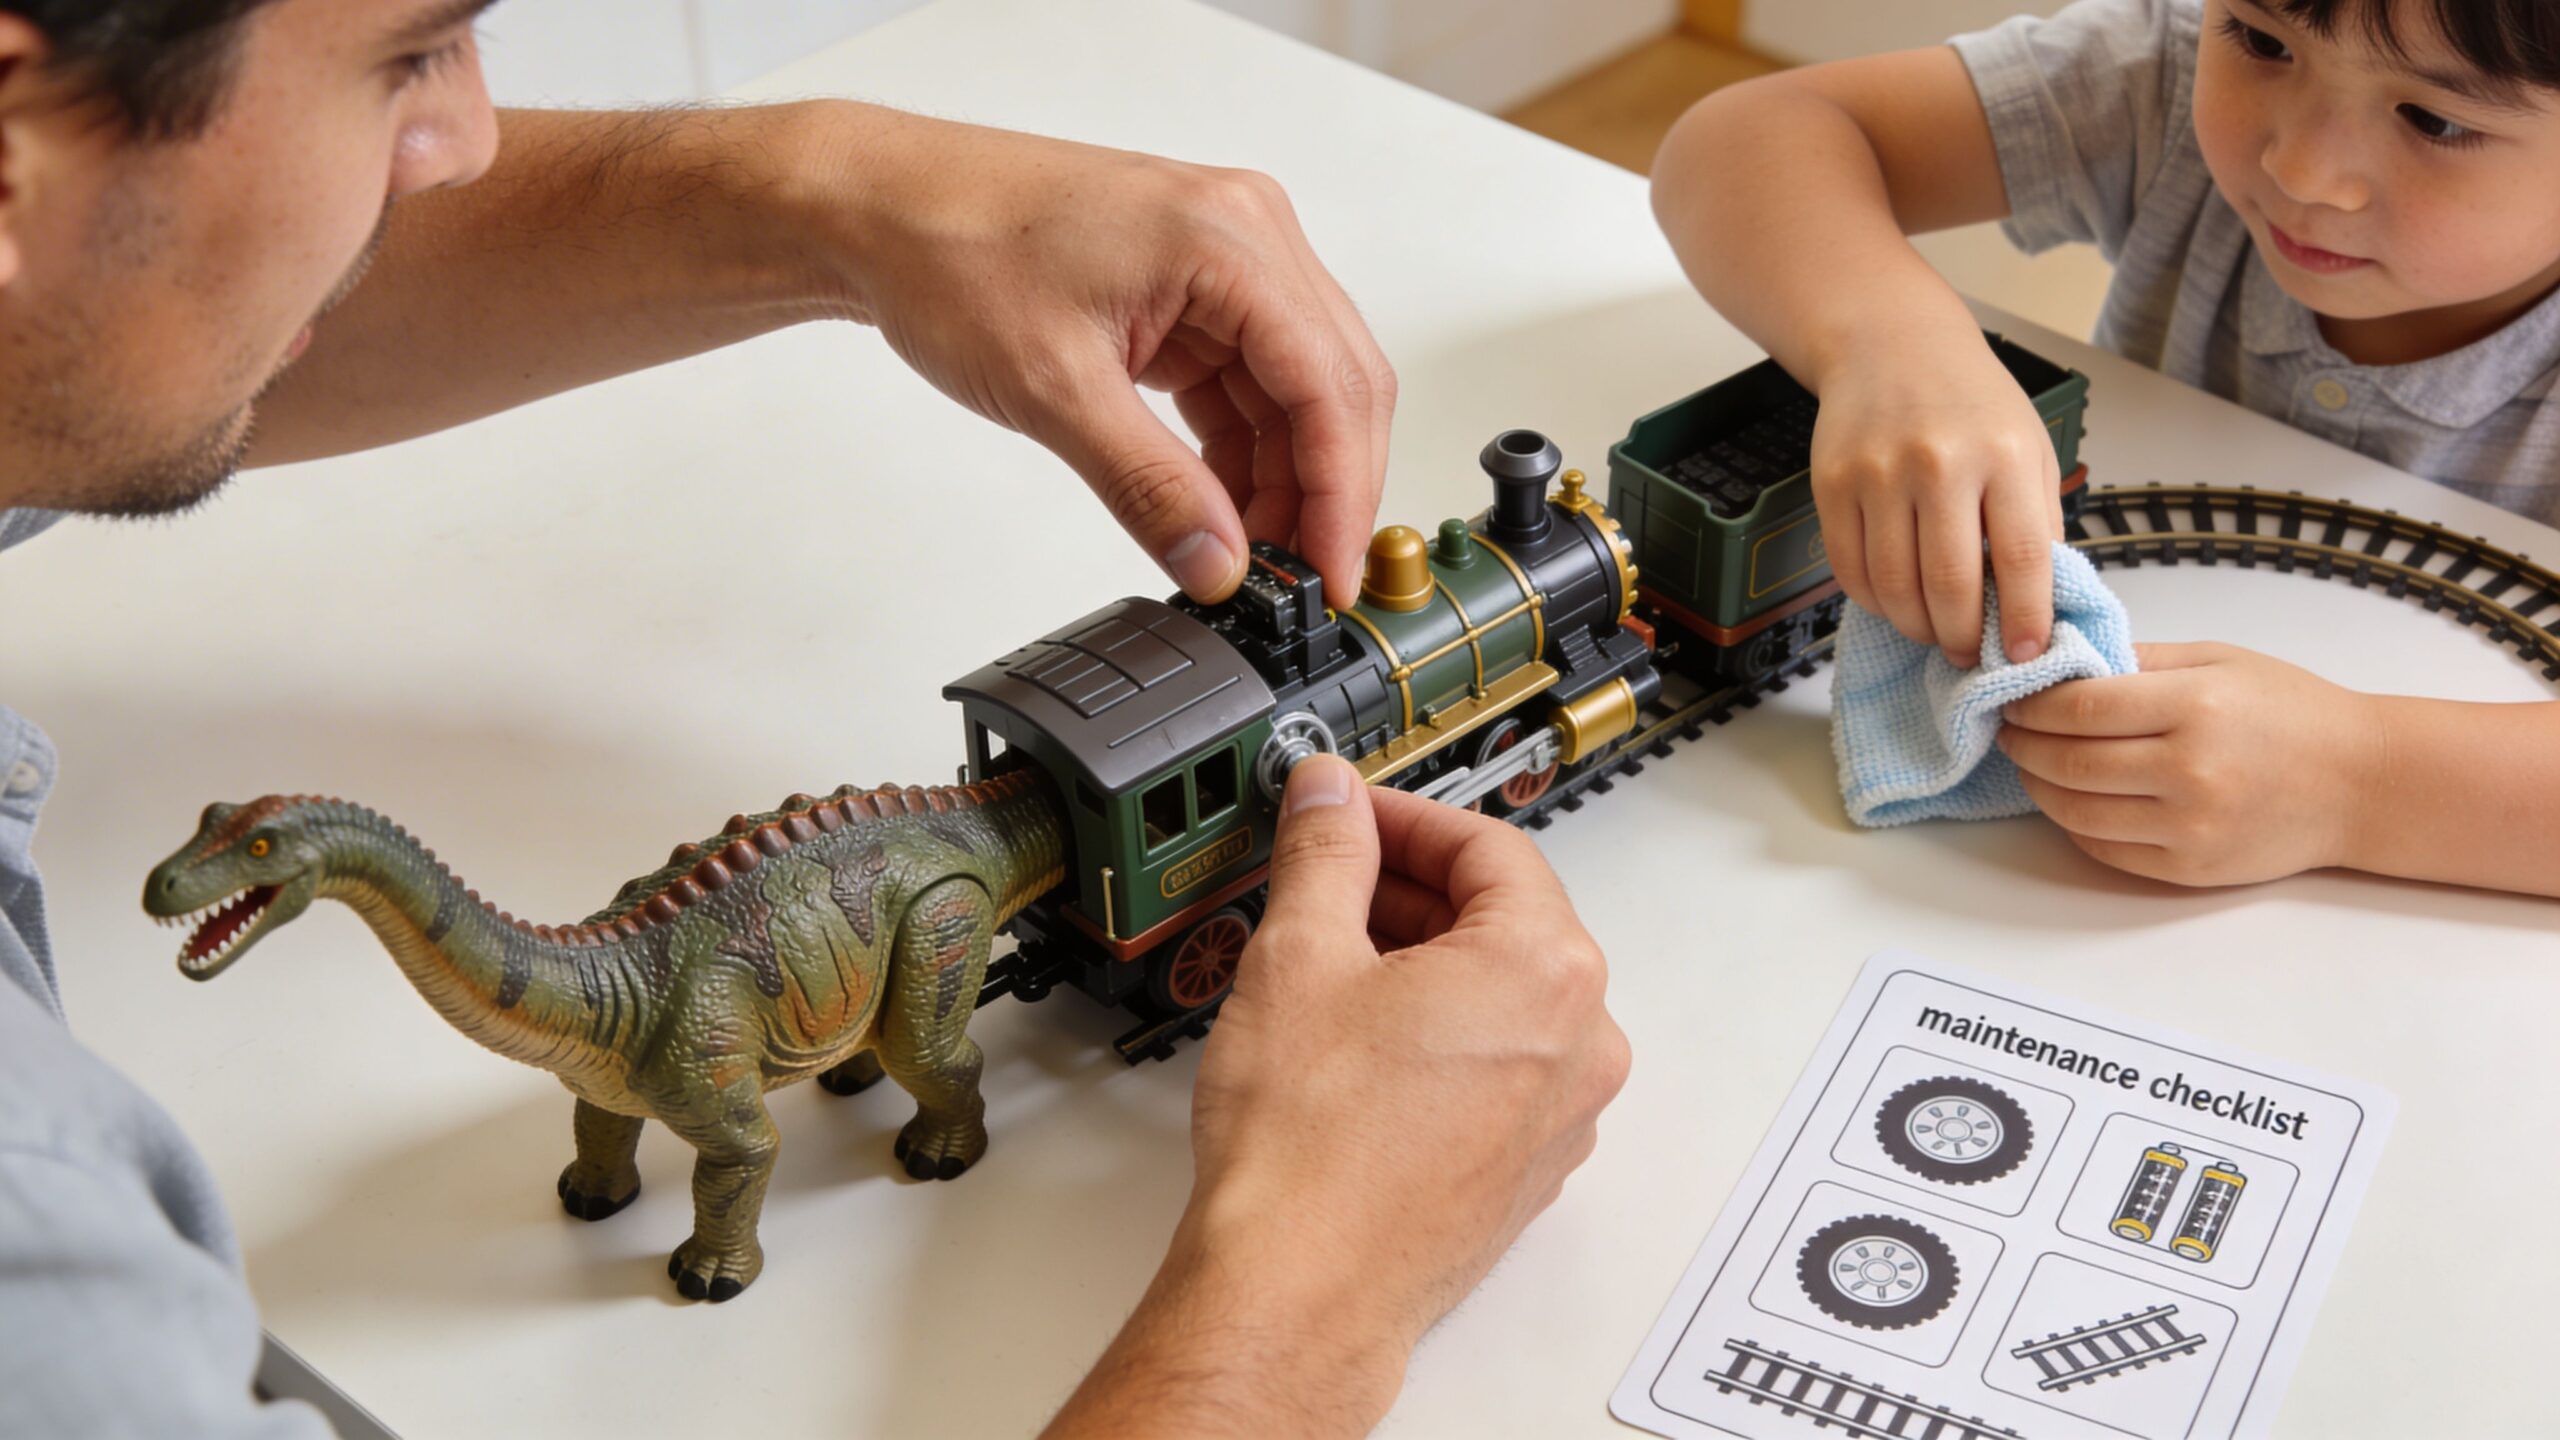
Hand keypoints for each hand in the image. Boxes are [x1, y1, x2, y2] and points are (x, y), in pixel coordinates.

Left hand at [821, 108, 1394, 601]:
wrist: (881, 208)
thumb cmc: (951, 253)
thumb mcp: (1056, 390)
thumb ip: (1150, 487)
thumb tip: (1218, 565)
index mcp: (1227, 238)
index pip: (1329, 383)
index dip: (1341, 493)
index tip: (1329, 577)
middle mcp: (1245, 232)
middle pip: (1335, 383)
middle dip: (1322, 491)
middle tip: (1298, 584)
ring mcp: (1223, 255)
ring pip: (1297, 387)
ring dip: (1282, 476)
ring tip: (1247, 559)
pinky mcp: (1193, 285)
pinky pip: (1250, 378)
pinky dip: (1242, 448)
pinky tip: (1218, 507)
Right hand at [1045, 757, 1629, 1435]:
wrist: (1297, 1291)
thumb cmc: (1309, 1152)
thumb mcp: (1299, 954)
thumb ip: (1324, 852)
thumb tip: (1330, 799)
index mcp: (1548, 970)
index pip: (1488, 845)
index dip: (1402, 816)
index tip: (1346, 814)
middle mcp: (1581, 1044)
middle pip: (1503, 920)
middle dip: (1409, 888)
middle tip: (1326, 878)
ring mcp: (1560, 1116)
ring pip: (1499, 998)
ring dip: (1421, 962)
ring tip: (1327, 963)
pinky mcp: (1525, 1169)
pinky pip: (1495, 1067)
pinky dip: (1436, 1035)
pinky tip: (1354, 1044)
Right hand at [1809, 329, 2060, 667]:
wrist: (1892, 344)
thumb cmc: (1970, 401)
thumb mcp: (2029, 446)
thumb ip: (2035, 521)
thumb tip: (2035, 605)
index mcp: (2004, 454)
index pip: (2021, 558)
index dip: (2024, 618)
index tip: (2022, 653)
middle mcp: (1940, 463)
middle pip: (1950, 585)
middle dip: (1962, 637)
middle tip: (1969, 653)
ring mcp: (1879, 474)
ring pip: (1894, 587)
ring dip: (1916, 626)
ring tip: (1933, 631)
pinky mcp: (1832, 484)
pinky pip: (1850, 569)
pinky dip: (1874, 601)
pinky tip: (1895, 600)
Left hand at [1998, 642, 2385, 886]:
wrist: (2361, 783)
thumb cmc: (2291, 711)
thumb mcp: (2220, 661)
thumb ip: (2141, 659)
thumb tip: (2062, 662)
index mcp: (2196, 706)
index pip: (2079, 708)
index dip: (2031, 704)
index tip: (2013, 698)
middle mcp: (2190, 770)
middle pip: (2068, 762)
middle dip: (2023, 745)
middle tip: (2009, 730)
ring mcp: (2189, 826)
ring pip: (2074, 811)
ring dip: (2037, 787)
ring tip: (2031, 764)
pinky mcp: (2189, 869)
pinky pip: (2103, 849)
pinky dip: (2073, 824)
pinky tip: (2070, 799)